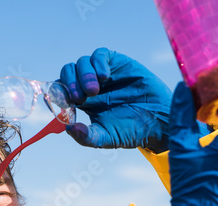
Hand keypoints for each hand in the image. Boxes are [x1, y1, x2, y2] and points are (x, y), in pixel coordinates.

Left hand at [60, 47, 176, 152]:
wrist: (159, 122)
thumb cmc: (131, 131)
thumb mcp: (106, 138)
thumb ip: (86, 136)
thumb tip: (67, 128)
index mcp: (83, 102)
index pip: (61, 91)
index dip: (57, 94)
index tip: (63, 103)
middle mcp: (90, 85)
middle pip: (67, 73)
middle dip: (69, 84)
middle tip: (79, 98)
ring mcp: (103, 73)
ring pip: (80, 63)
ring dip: (82, 75)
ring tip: (94, 91)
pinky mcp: (117, 63)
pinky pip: (100, 54)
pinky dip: (97, 62)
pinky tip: (104, 76)